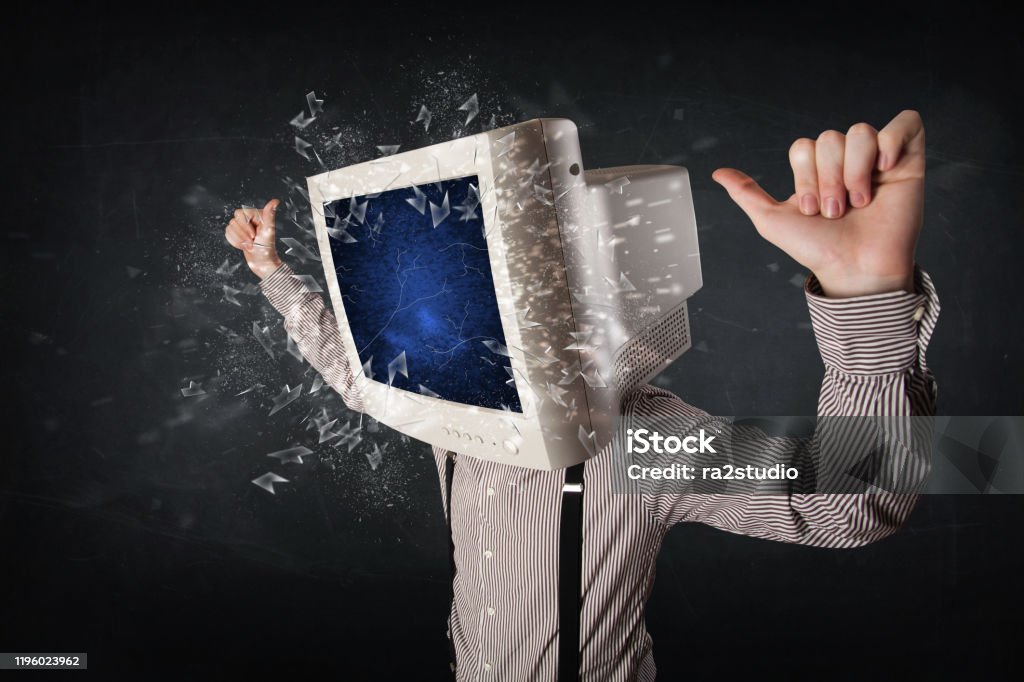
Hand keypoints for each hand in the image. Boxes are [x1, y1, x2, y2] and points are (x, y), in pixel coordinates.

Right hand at [224, 198, 283, 278]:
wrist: (262, 263)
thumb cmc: (266, 248)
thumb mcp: (268, 230)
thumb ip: (269, 215)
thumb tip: (275, 201)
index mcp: (257, 215)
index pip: (239, 213)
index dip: (244, 226)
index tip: (254, 235)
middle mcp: (250, 219)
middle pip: (233, 221)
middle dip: (242, 235)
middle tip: (252, 242)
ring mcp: (243, 226)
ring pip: (229, 228)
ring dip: (239, 240)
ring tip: (250, 246)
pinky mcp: (238, 233)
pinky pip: (227, 234)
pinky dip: (235, 242)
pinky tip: (244, 246)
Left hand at [712, 110, 924, 297]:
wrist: (855, 268)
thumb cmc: (818, 249)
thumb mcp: (772, 221)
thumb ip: (746, 194)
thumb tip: (717, 172)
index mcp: (818, 171)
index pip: (804, 146)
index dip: (805, 176)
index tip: (813, 211)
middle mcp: (847, 161)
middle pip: (829, 138)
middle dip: (828, 179)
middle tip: (837, 211)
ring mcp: (878, 159)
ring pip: (860, 132)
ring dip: (854, 171)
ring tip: (860, 202)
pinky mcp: (909, 161)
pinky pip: (904, 124)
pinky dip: (892, 140)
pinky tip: (886, 168)